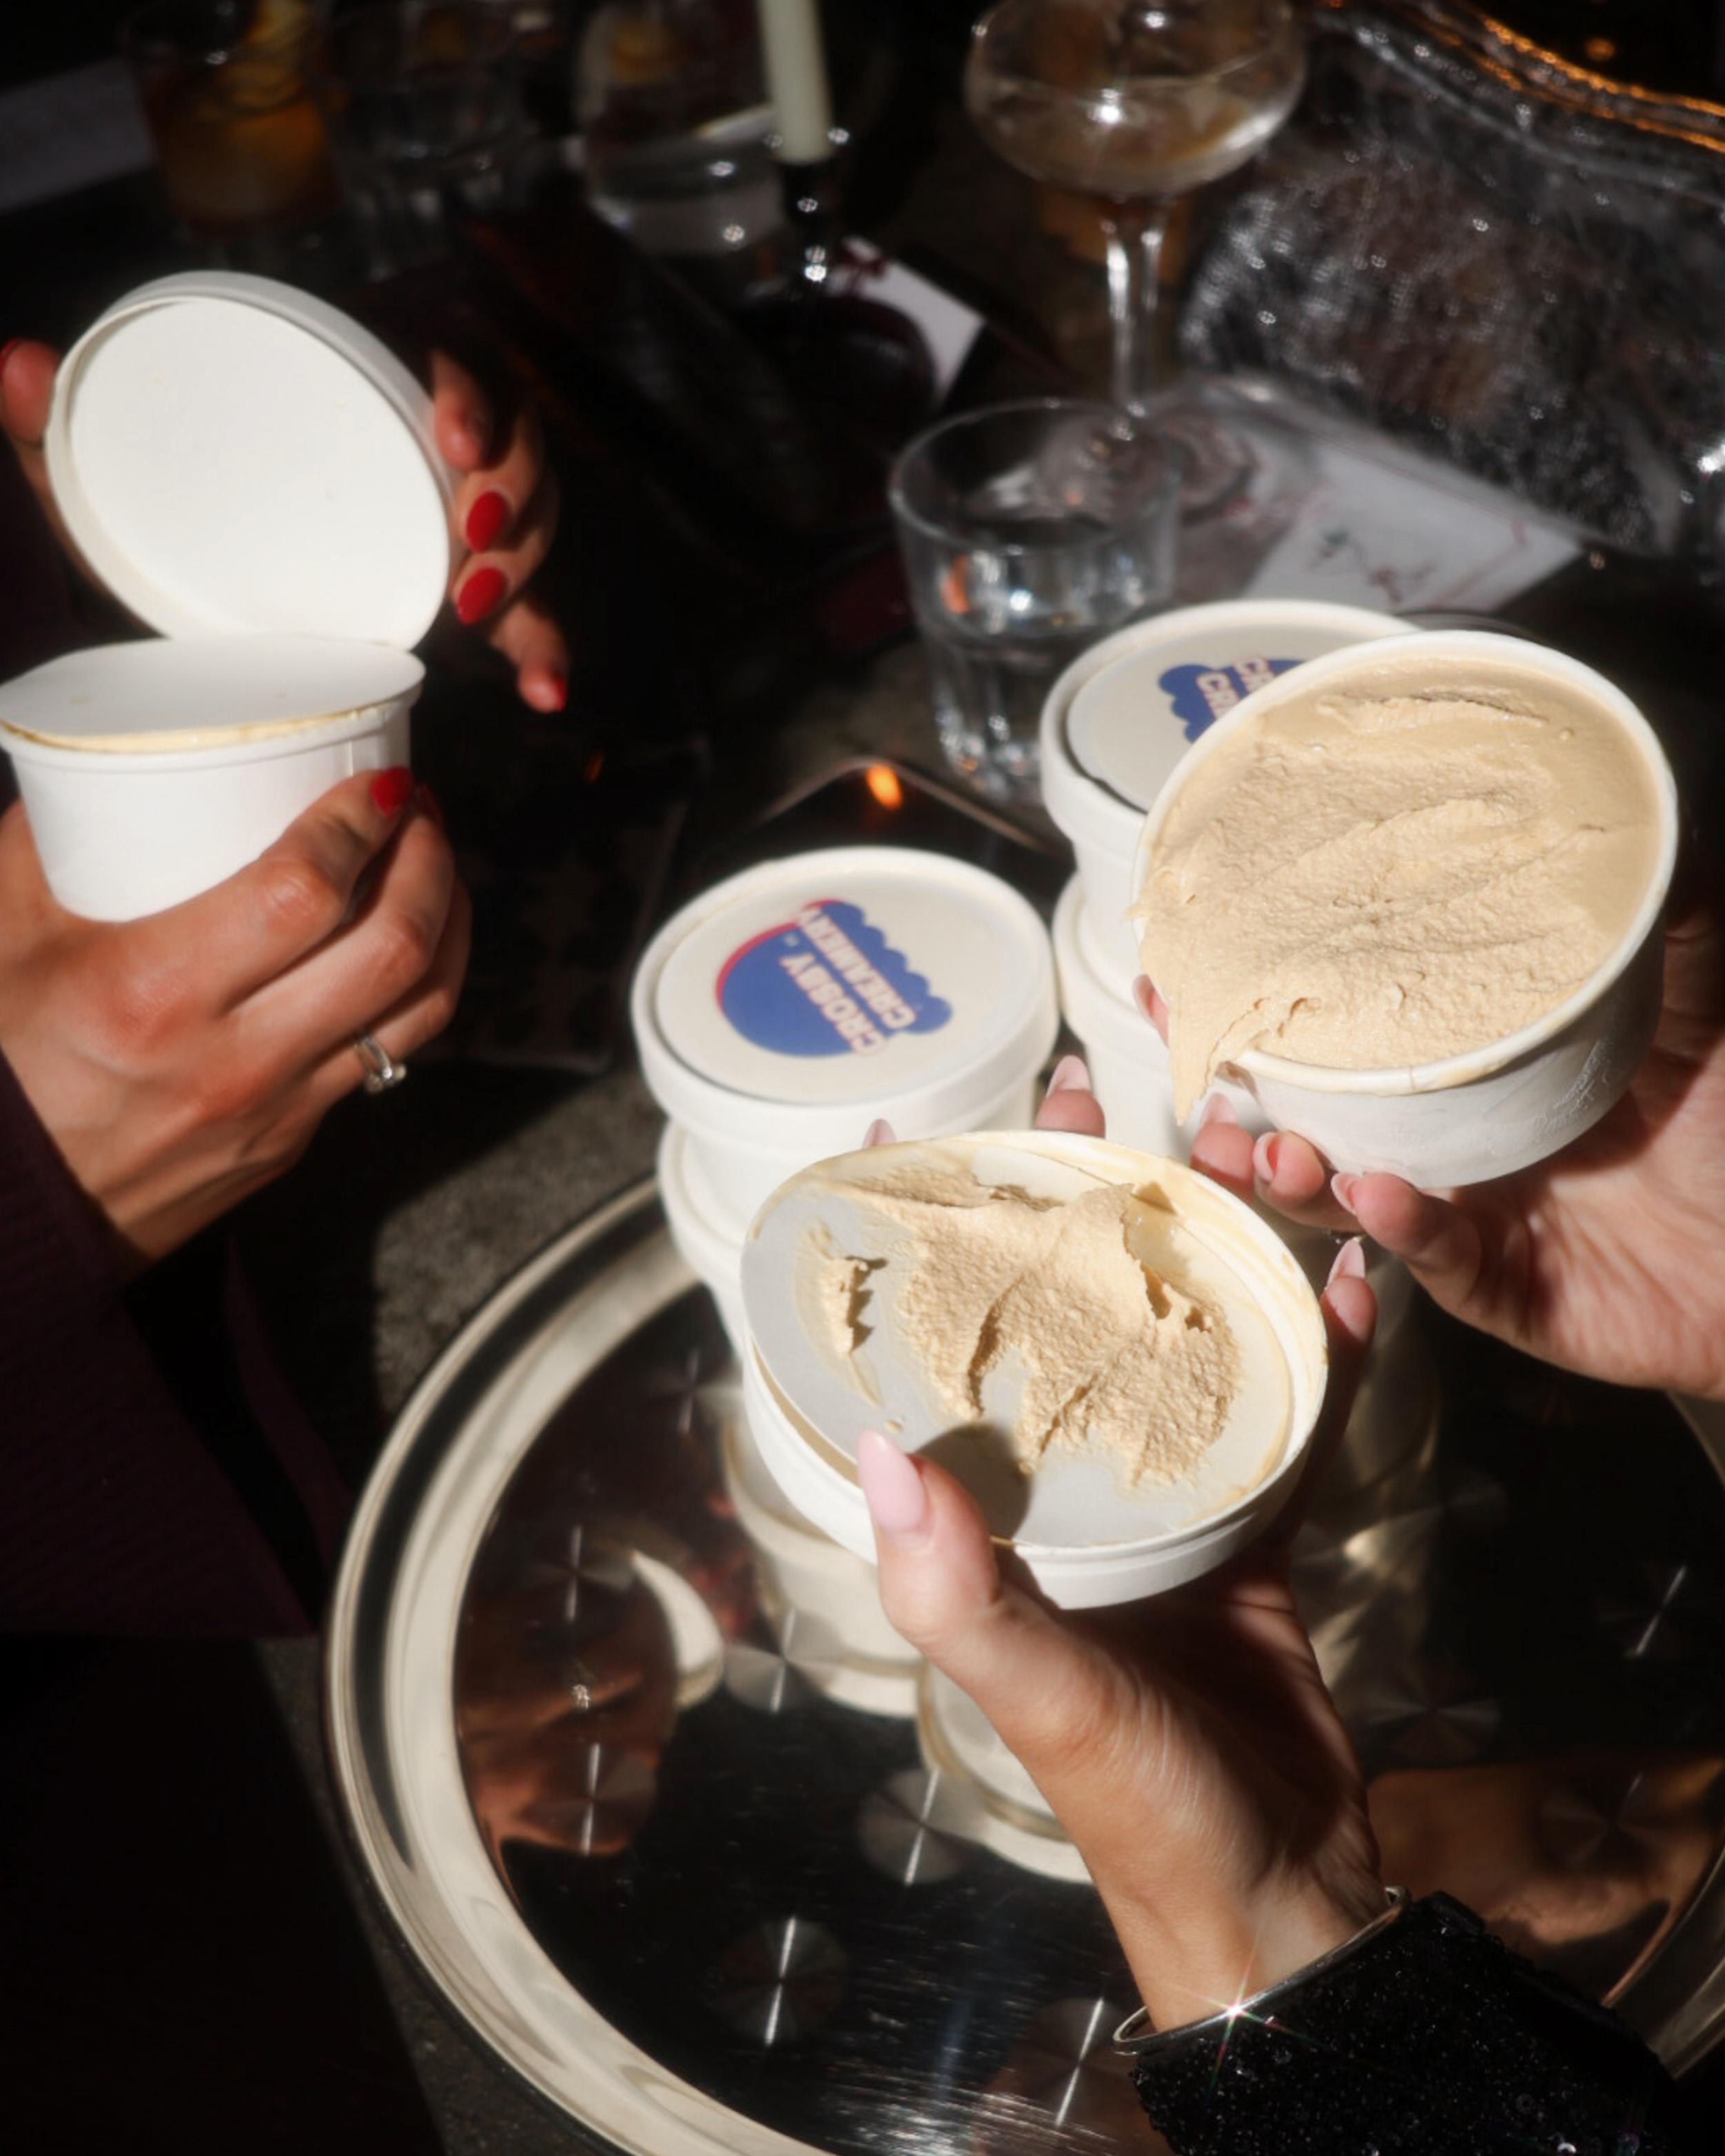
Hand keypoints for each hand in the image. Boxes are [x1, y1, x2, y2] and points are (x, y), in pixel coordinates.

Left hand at [0, 338, 569, 712]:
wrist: (189, 576)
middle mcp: (425, 435)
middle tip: (472, 550)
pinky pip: (531, 609)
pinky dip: (544, 650)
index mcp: (364, 369)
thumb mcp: (105, 472)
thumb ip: (55, 423)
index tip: (454, 448)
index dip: (477, 396)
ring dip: (530, 571)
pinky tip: (547, 696)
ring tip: (483, 619)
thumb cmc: (159, 507)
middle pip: (519, 443)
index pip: (457, 355)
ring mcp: (453, 511)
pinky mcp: (464, 581)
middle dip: (517, 499)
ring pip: (536, 519)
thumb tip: (17, 361)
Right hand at [0, 771, 468, 1272]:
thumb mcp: (0, 933)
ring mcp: (278, 1109)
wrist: (6, 1209)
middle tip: (418, 811)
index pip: (304, 894)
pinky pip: (389, 1052)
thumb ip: (56, 838)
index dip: (357, 824)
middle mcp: (233, 1060)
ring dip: (448, 921)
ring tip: (432, 864)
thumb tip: (121, 754)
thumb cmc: (1, 1064)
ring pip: (420, 1006)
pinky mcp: (296, 1138)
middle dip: (428, 860)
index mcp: (153, 995)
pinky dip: (417, 984)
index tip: (375, 783)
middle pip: (393, 948)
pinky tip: (407, 941)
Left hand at [858, 1060, 1385, 2032]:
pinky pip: (1278, 1413)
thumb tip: (877, 1448)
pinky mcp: (1250, 1524)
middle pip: (1045, 1321)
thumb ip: (957, 1588)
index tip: (901, 1144)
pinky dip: (1309, 1349)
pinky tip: (1337, 1280)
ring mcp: (1158, 1504)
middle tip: (1078, 1100)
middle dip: (1055, 1209)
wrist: (1283, 1889)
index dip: (903, 1256)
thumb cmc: (1142, 1805)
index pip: (921, 1364)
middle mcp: (1058, 1499)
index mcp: (985, 1528)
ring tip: (1206, 1149)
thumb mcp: (1041, 1692)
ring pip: (1161, 1345)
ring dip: (1181, 1250)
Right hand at [1170, 872, 1724, 1401]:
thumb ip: (1649, 894)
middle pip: (1309, 1127)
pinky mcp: (1509, 1290)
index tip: (1182, 981)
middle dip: (1236, 1111)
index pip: (1335, 1037)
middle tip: (1200, 1083)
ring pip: (1346, 1205)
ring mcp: (1473, 1221)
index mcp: (1466, 1070)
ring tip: (1274, 1150)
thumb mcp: (1693, 972)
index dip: (1252, 1014)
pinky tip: (1380, 1195)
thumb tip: (1624, 779)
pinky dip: (1404, 1230)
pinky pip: (1439, 1263)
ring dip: (1294, 1180)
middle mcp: (1452, 1146)